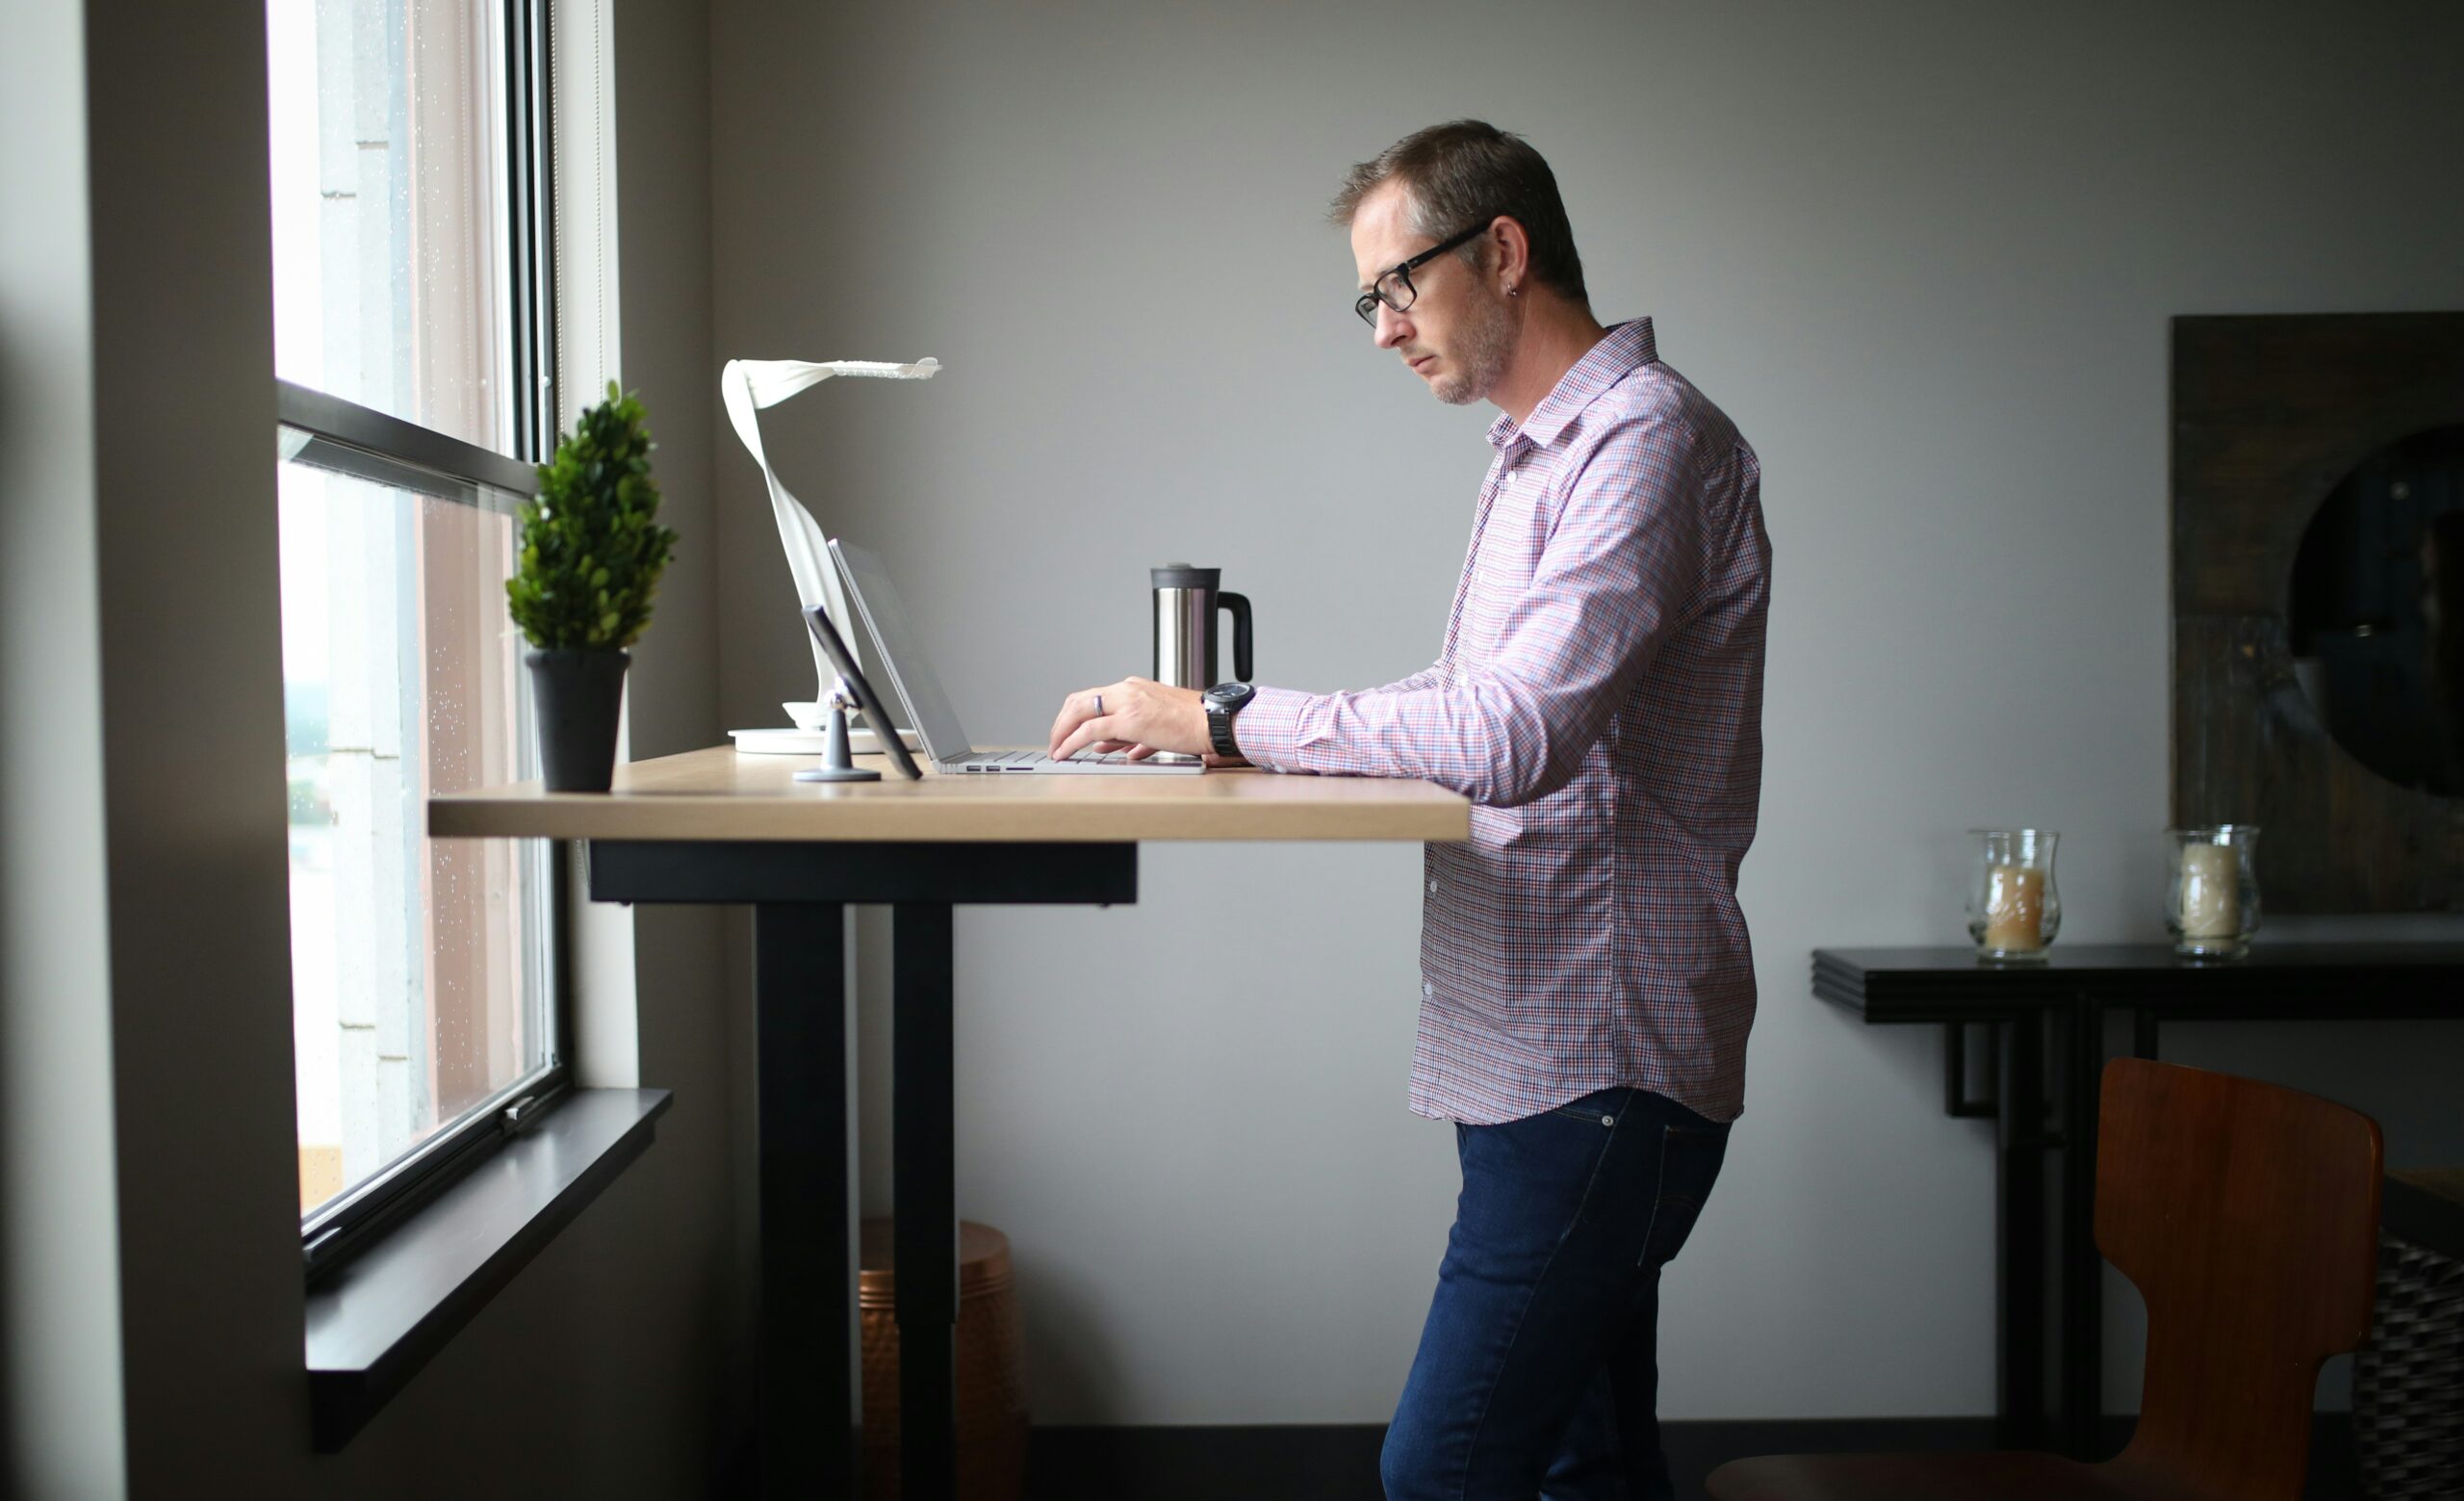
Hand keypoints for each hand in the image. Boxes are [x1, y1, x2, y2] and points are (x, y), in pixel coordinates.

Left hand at [1048, 677, 1213, 761]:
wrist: (1212, 721)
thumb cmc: (1193, 724)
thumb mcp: (1156, 725)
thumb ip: (1130, 735)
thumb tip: (1109, 746)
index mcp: (1133, 688)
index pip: (1092, 696)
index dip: (1073, 714)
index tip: (1065, 729)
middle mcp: (1127, 690)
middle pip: (1078, 700)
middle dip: (1061, 722)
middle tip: (1054, 740)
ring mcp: (1127, 703)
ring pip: (1079, 712)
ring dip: (1061, 732)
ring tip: (1055, 749)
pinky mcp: (1129, 720)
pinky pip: (1089, 730)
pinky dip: (1071, 741)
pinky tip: (1065, 752)